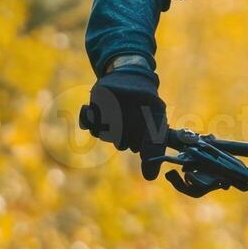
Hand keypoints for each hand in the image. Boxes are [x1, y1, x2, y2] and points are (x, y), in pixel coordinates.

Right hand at [79, 64, 167, 178]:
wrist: (130, 72)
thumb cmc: (145, 104)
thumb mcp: (155, 119)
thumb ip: (153, 146)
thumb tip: (149, 176)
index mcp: (156, 110)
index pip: (153, 138)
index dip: (151, 156)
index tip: (149, 174)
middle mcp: (138, 102)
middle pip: (124, 141)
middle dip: (125, 141)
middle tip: (127, 130)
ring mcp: (117, 97)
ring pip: (107, 134)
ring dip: (109, 134)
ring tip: (116, 121)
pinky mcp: (100, 93)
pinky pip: (91, 123)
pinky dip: (93, 125)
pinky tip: (98, 117)